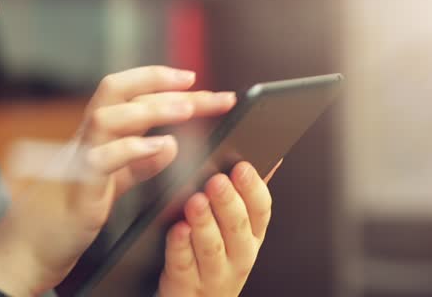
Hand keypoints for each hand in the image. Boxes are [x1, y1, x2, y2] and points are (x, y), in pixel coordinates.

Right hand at [0, 66, 236, 295]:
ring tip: (186, 107)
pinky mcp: (76, 191)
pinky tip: (161, 147)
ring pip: (106, 117)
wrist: (21, 253)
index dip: (158, 83)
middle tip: (203, 87)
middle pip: (116, 92)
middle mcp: (83, 142)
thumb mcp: (108, 187)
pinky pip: (101, 161)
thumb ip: (136, 166)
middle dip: (160, 83)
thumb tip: (169, 145)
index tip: (194, 81)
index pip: (125, 96)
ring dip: (150, 108)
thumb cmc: (61, 218)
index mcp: (93, 139)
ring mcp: (77, 163)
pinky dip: (132, 150)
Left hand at [158, 161, 277, 296]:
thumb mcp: (233, 230)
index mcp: (250, 237)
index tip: (243, 167)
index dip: (253, 189)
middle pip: (238, 229)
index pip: (261, 211)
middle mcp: (238, 258)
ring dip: (205, 223)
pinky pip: (183, 265)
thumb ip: (245, 197)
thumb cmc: (210, 259)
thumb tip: (268, 160)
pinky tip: (177, 230)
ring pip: (212, 248)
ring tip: (196, 201)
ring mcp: (213, 275)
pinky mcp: (185, 286)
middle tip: (217, 181)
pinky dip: (180, 247)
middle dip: (229, 203)